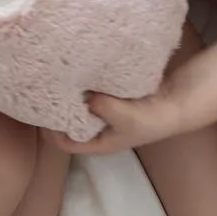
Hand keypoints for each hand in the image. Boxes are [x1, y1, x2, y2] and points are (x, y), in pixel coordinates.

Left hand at [52, 82, 189, 154]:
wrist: (174, 104)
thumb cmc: (151, 118)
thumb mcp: (126, 116)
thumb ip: (104, 108)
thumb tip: (85, 96)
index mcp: (98, 143)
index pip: (64, 143)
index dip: (50, 131)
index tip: (41, 111)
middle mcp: (96, 131)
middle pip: (66, 124)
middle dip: (55, 111)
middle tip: (44, 91)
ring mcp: (102, 115)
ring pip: (76, 108)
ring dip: (68, 97)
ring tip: (56, 79)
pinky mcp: (109, 100)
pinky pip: (88, 95)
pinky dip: (81, 86)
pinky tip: (76, 72)